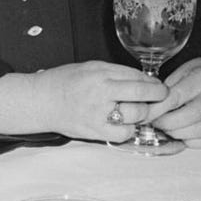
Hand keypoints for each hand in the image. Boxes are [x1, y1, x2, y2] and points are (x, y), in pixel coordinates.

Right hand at [0, 61, 167, 143]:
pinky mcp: (94, 131)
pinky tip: (125, 124)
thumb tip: (141, 79)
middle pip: (142, 95)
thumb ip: (116, 72)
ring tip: (139, 110)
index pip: (138, 76)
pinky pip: (122, 134)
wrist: (40, 101)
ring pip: (135, 115)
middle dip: (156, 97)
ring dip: (142, 113)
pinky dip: (129, 130)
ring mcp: (98, 113)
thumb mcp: (92, 67)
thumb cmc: (64, 81)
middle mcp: (102, 91)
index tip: (160, 86)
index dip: (153, 82)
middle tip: (160, 98)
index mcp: (102, 72)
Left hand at [145, 56, 200, 147]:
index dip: (157, 108)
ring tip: (166, 127)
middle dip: (165, 122)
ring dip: (176, 133)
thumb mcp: (178, 74)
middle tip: (154, 121)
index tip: (145, 113)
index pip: (175, 98)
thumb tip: (148, 110)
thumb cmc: (194, 76)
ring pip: (197, 132)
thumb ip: (165, 92)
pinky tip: (180, 133)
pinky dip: (188, 141)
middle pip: (188, 116)